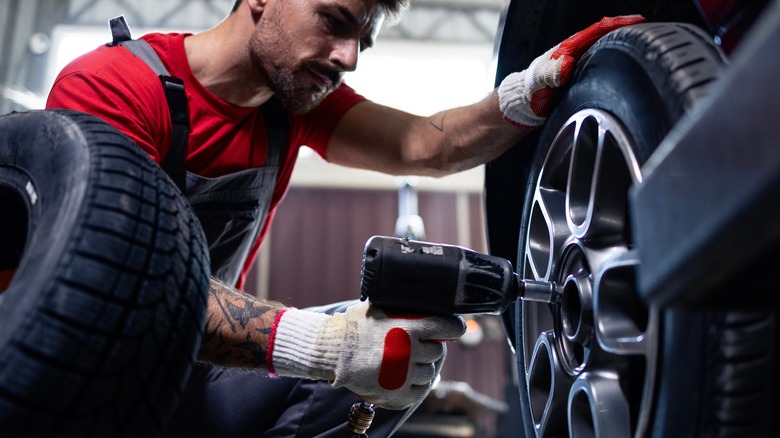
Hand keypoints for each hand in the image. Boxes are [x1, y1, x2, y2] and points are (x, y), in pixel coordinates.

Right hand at [267, 300, 465, 409]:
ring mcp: (405, 375)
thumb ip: (402, 306)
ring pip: (429, 372)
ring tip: (406, 362)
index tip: (455, 328)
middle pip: (437, 351)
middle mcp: (411, 351)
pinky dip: (415, 385)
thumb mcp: (379, 307)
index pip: (448, 327)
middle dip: (429, 347)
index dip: (454, 327)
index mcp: (410, 328)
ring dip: (421, 367)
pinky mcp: (398, 393)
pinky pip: (419, 391)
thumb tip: (421, 296)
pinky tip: (406, 378)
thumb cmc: (354, 326)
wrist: (332, 351)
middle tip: (416, 345)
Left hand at [498, 15, 645, 128]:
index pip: (596, 31)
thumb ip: (550, 74)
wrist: (518, 109)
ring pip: (603, 51)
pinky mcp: (577, 78)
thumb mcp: (537, 84)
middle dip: (626, 32)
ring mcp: (575, 65)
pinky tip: (624, 68)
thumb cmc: (526, 96)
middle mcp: (572, 55)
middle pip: (604, 37)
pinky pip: (599, 65)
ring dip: (621, 46)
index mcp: (565, 50)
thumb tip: (567, 63)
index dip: (618, 24)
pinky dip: (614, 62)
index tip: (639, 20)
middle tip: (650, 33)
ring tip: (644, 47)